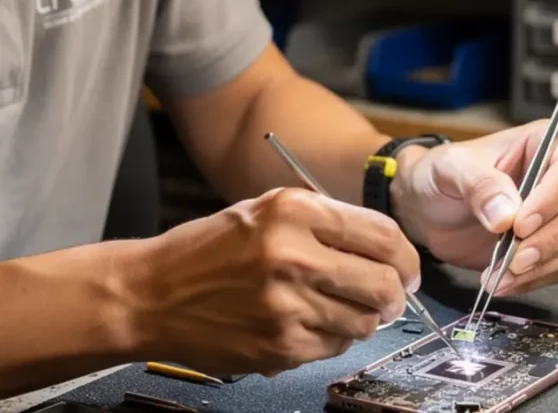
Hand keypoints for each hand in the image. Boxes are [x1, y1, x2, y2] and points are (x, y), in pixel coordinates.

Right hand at [120, 187, 419, 376]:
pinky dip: (331, 338)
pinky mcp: (280, 344)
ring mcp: (287, 304)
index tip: (409, 269)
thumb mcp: (266, 210)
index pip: (384, 236)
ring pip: (365, 320)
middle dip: (395, 294)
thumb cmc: (207, 251)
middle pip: (384, 283)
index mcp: (294, 211)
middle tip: (389, 296)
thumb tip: (388, 249)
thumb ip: (327, 222)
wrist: (149, 295)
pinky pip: (335, 346)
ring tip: (337, 308)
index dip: (407, 258)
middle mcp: (293, 254)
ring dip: (362, 318)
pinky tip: (306, 323)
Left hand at [390, 120, 557, 296]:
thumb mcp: (451, 168)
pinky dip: (533, 280)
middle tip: (517, 256)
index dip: (553, 198)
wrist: (430, 209)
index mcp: (547, 143)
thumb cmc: (443, 176)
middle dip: (557, 237)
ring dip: (543, 264)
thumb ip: (479, 183)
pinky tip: (504, 280)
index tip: (521, 224)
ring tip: (502, 273)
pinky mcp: (554, 247)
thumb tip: (506, 213)